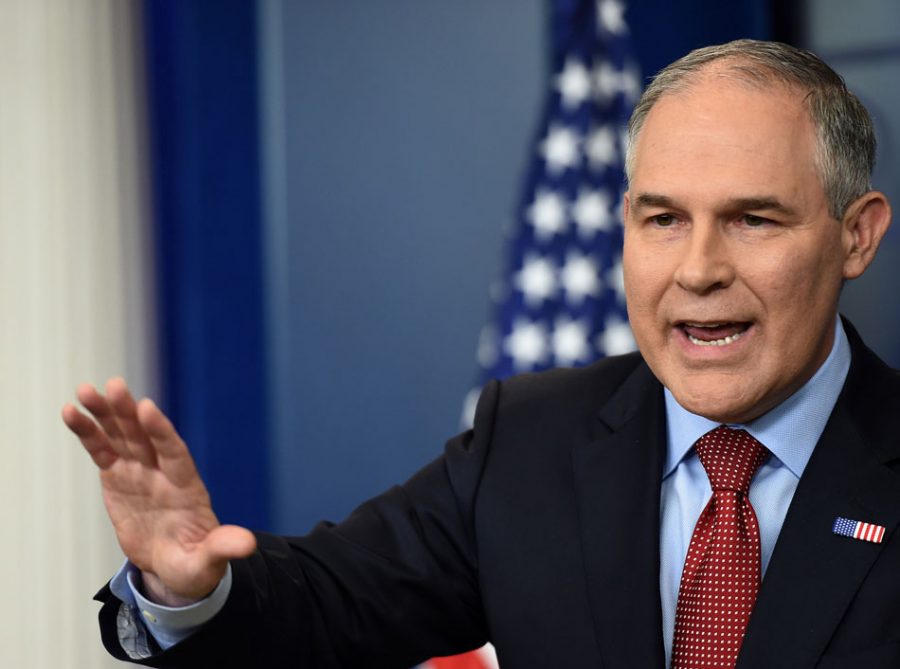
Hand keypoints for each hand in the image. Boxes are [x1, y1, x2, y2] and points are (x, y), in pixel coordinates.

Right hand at [62, 378, 255, 605]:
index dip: (161, 432)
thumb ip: (222, 548)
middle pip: (145, 437)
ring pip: (121, 437)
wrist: (175, 567)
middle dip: (129, 413)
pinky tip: (71, 413)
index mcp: (187, 488)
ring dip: (104, 414)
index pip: (174, 454)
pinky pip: (102, 451)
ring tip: (84, 390)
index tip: (147, 408)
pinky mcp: (119, 478)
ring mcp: (140, 472)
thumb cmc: (196, 564)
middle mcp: (163, 473)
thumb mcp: (208, 561)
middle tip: (114, 387)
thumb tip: (247, 544)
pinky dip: (88, 433)